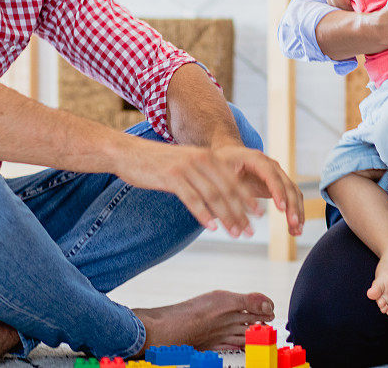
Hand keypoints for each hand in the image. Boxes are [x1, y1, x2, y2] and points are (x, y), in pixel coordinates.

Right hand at [127, 143, 303, 237]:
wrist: (129, 153)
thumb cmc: (158, 164)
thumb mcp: (186, 165)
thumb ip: (204, 177)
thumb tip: (220, 198)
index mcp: (208, 157)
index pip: (234, 181)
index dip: (247, 199)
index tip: (258, 215)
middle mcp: (201, 160)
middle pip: (227, 190)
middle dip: (241, 213)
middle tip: (250, 231)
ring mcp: (187, 168)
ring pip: (213, 196)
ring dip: (227, 217)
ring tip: (235, 233)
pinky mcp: (172, 177)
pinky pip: (192, 198)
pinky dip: (204, 214)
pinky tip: (212, 227)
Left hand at [213, 145, 303, 235]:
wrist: (230, 154)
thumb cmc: (223, 162)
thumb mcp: (219, 173)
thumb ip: (226, 190)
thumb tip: (224, 211)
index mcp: (256, 159)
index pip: (271, 175)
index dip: (278, 191)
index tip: (281, 208)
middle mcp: (271, 166)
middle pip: (287, 185)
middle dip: (292, 205)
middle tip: (293, 223)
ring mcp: (277, 176)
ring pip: (293, 193)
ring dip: (297, 212)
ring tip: (296, 230)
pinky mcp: (279, 186)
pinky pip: (291, 199)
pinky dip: (295, 213)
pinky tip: (294, 229)